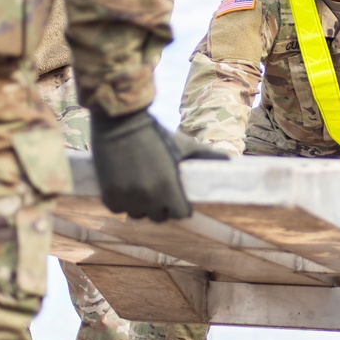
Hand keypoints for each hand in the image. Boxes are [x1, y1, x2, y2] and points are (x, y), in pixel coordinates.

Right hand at [90, 109, 226, 221]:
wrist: (120, 122)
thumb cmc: (156, 134)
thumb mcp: (183, 145)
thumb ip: (206, 156)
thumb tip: (231, 160)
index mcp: (169, 186)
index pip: (180, 214)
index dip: (180, 207)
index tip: (178, 200)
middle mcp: (148, 196)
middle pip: (158, 217)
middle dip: (161, 208)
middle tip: (159, 194)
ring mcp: (127, 197)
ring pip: (137, 215)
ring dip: (141, 206)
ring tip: (142, 191)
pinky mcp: (108, 193)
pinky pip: (118, 209)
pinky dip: (122, 202)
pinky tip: (126, 189)